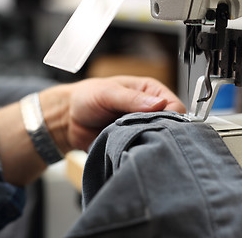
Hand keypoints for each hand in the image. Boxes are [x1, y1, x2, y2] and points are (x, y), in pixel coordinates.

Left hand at [39, 76, 184, 151]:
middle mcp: (149, 110)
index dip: (170, 116)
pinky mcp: (133, 142)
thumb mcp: (108, 92)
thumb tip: (159, 104)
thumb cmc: (86, 98)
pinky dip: (136, 150)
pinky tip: (127, 147)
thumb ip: (132, 99)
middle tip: (141, 132)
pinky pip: (142, 150)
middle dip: (158, 130)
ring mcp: (141, 127)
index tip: (157, 123)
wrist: (67, 120)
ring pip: (157, 139)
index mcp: (148, 91)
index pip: (174, 106)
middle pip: (170, 125)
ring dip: (144, 140)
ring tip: (129, 138)